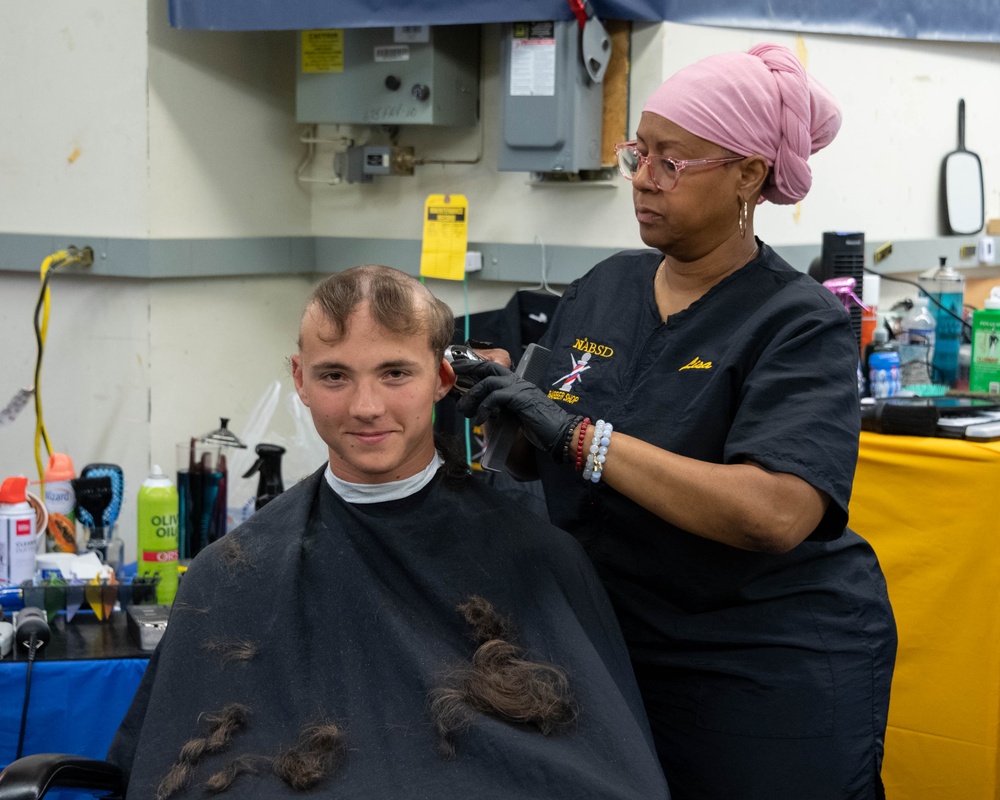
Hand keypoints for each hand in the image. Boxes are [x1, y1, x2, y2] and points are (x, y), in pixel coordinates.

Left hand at [453, 360, 575, 456]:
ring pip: (488, 383)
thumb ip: (502, 410)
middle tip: (453, 373)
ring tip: (464, 410)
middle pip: (489, 368)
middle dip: (469, 368)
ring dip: (472, 396)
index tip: (459, 369)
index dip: (475, 367)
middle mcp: (519, 382)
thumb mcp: (516, 416)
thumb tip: (484, 413)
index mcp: (518, 384)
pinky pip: (495, 397)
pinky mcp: (521, 398)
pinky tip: (480, 420)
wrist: (561, 433)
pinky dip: (484, 408)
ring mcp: (520, 388)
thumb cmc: (541, 428)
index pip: (493, 370)